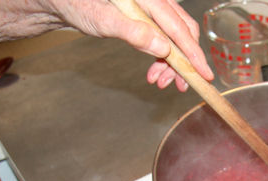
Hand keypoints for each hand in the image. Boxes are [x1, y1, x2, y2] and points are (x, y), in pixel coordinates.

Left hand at [46, 0, 213, 90]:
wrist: (64, 3)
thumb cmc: (77, 5)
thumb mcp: (101, 20)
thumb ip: (132, 32)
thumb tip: (162, 48)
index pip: (178, 26)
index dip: (193, 52)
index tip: (203, 73)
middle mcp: (154, 1)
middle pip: (182, 32)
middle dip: (183, 62)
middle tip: (180, 85)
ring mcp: (151, 10)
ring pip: (173, 39)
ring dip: (171, 64)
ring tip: (159, 82)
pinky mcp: (147, 20)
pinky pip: (163, 40)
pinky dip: (162, 59)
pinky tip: (154, 72)